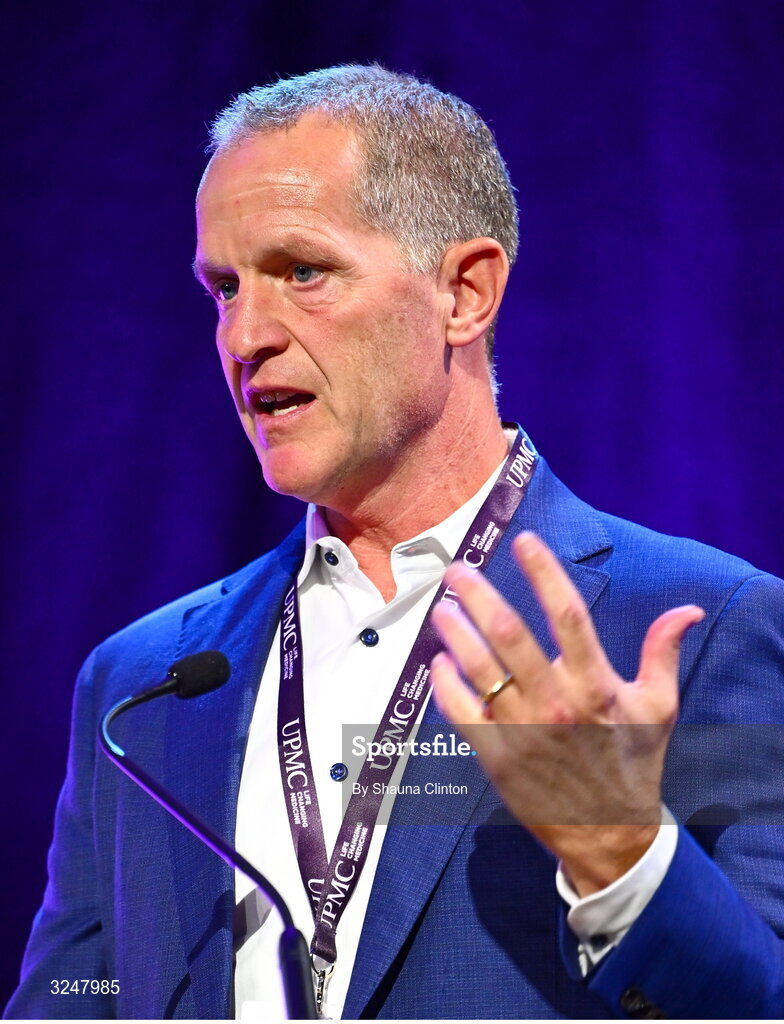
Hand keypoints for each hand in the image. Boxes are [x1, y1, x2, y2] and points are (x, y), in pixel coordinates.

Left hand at [430, 531, 703, 894]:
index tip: (525, 542)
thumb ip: (663, 653)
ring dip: (456, 632)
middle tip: (457, 571)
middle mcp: (556, 702)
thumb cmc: (632, 762)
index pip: (568, 614)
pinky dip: (446, 683)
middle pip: (510, 633)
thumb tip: (686, 611)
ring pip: (480, 668)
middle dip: (479, 595)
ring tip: (442, 608)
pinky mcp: (496, 757)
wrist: (608, 834)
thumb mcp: (658, 707)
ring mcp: (522, 730)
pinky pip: (462, 712)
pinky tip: (439, 661)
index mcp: (595, 684)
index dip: (545, 573)